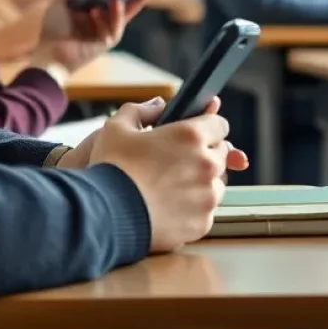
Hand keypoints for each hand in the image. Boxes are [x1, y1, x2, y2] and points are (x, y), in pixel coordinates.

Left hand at [31, 0, 148, 74]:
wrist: (47, 52)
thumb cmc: (53, 28)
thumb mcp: (61, 1)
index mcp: (97, 11)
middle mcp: (104, 23)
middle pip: (124, 10)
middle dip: (136, 0)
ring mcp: (104, 34)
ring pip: (118, 21)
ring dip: (118, 10)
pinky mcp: (102, 46)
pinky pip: (108, 32)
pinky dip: (102, 21)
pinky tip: (94, 11)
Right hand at [83, 97, 246, 251]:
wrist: (106, 215)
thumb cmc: (112, 168)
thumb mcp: (118, 127)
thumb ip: (142, 110)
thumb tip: (158, 105)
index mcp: (190, 135)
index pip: (220, 124)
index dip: (207, 127)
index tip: (196, 134)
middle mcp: (206, 165)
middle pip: (221, 155)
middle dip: (205, 155)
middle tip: (178, 161)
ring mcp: (207, 196)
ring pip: (216, 185)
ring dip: (201, 182)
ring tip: (171, 186)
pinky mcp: (202, 223)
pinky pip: (205, 212)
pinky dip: (192, 209)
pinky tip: (168, 207)